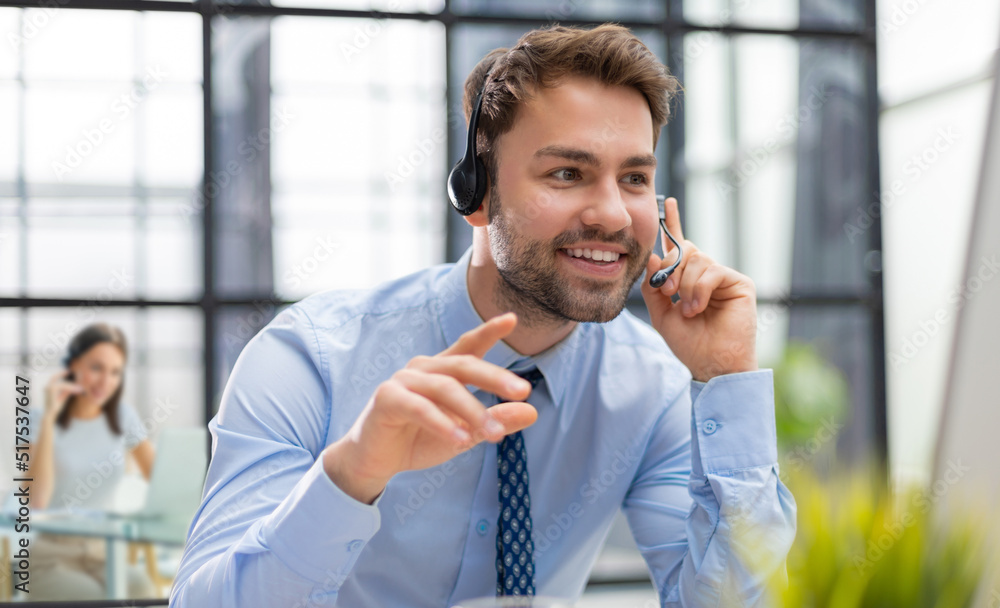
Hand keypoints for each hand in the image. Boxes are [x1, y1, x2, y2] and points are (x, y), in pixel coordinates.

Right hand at [44, 369, 83, 420]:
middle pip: (55, 378)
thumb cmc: (56, 406)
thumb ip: (68, 390)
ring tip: (80, 388)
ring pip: (62, 384)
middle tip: (71, 372)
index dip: (60, 374)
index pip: (53, 378)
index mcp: (48, 388)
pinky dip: (71, 388)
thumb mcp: (63, 396)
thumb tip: (76, 385)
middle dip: (62, 374)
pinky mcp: (52, 392)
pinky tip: (78, 390)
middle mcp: (47, 387)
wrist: (51, 414)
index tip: (68, 371)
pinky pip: (63, 387)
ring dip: (72, 386)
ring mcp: (48, 389)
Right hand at [323, 313, 537, 503]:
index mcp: (443, 370)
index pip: (469, 347)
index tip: (512, 319)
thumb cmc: (420, 439)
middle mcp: (424, 368)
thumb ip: (495, 421)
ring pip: (445, 388)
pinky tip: (460, 441)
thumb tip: (532, 413)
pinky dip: (442, 424)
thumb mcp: (466, 434)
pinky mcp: (387, 398)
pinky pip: (419, 408)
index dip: (489, 331)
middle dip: (494, 377)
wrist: (376, 461)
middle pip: (464, 365)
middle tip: (523, 391)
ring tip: (494, 434)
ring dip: (472, 411)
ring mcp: (403, 380)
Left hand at [639, 197, 758, 381]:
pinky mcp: (740, 283)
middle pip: (685, 249)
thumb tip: (654, 256)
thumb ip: (653, 286)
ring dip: (685, 285)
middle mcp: (707, 275)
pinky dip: (699, 289)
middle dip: (671, 269)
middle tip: (667, 292)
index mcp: (689, 280)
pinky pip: (712, 271)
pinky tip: (698, 308)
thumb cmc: (689, 344)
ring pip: (697, 259)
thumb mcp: (661, 314)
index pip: (680, 247)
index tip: (667, 204)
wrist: (711, 364)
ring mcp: (724, 278)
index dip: (673, 225)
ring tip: (688, 310)